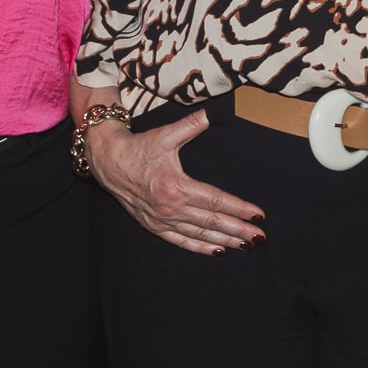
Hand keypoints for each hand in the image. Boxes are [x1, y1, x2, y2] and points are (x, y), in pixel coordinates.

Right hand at [88, 110, 265, 255]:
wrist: (108, 161)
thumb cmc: (139, 148)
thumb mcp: (165, 135)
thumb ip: (189, 126)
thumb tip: (207, 115)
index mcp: (177, 186)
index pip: (216, 201)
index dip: (239, 209)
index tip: (258, 215)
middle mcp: (171, 207)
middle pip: (212, 222)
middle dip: (238, 230)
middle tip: (260, 237)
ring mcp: (162, 219)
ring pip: (199, 235)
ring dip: (224, 241)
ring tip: (245, 245)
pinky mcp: (153, 225)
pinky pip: (180, 241)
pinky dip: (200, 247)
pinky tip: (217, 251)